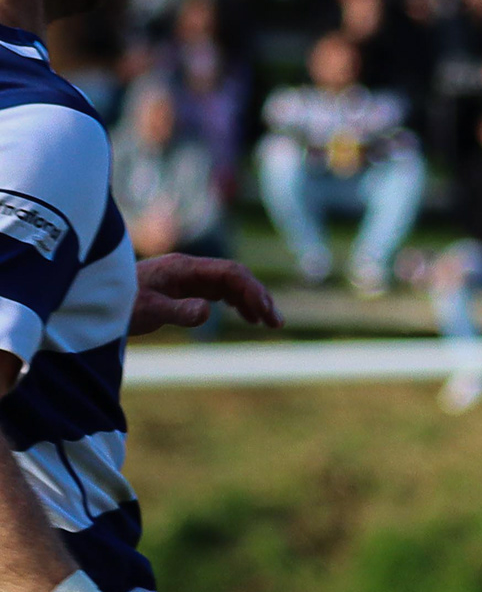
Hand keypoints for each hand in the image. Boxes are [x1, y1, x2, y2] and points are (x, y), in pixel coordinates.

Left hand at [130, 255, 280, 337]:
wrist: (94, 299)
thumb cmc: (119, 305)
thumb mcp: (148, 312)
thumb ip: (179, 311)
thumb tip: (209, 311)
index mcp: (184, 268)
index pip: (230, 272)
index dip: (252, 291)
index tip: (265, 314)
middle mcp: (189, 269)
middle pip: (236, 276)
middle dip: (259, 297)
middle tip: (276, 323)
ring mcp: (187, 277)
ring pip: (230, 284)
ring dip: (252, 300)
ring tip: (268, 322)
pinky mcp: (183, 288)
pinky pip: (219, 290)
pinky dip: (238, 302)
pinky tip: (246, 316)